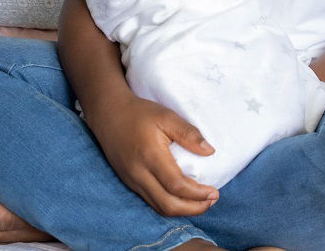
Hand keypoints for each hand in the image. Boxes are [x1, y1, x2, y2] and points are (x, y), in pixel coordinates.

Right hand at [87, 94, 218, 216]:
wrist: (109, 114)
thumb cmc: (139, 113)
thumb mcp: (166, 116)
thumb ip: (188, 133)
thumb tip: (210, 151)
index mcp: (151, 157)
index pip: (177, 186)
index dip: (198, 194)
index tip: (215, 191)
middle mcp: (139, 174)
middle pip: (168, 204)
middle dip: (193, 208)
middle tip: (212, 200)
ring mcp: (132, 181)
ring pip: (159, 207)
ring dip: (182, 210)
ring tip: (201, 202)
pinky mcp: (129, 182)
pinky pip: (151, 201)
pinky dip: (169, 204)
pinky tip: (181, 197)